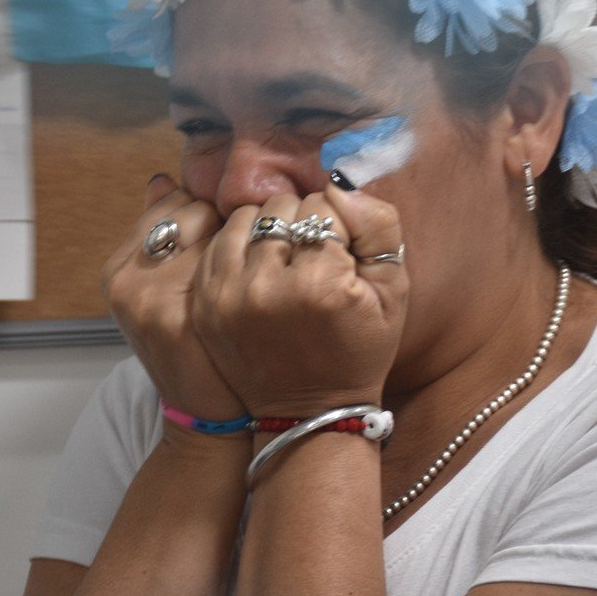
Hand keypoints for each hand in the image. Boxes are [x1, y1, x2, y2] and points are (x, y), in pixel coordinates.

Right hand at [102, 175, 245, 422]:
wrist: (207, 418)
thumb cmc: (197, 350)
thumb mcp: (164, 293)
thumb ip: (163, 237)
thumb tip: (161, 179)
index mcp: (118, 269)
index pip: (173, 201)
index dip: (211, 216)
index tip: (235, 239)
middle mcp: (126, 279)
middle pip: (195, 210)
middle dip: (229, 224)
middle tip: (253, 255)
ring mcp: (149, 298)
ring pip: (217, 230)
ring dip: (251, 241)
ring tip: (265, 270)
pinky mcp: (180, 316)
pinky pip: (233, 259)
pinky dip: (261, 264)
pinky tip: (272, 285)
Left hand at [191, 185, 408, 418]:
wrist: (307, 409)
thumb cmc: (359, 348)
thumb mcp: (393, 291)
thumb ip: (377, 227)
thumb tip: (338, 185)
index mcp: (317, 285)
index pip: (322, 206)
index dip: (338, 223)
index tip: (342, 256)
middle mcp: (263, 288)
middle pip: (281, 207)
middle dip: (302, 222)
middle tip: (314, 259)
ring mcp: (225, 297)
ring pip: (245, 217)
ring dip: (267, 228)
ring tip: (285, 260)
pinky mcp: (203, 303)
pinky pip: (218, 244)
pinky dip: (238, 245)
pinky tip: (258, 268)